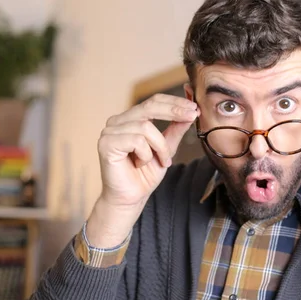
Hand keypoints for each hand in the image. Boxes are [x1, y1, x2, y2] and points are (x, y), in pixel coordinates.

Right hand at [88, 94, 198, 246]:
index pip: (153, 101)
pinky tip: (141, 164)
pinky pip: (136, 140)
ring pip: (146, 127)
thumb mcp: (166, 148)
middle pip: (149, 106)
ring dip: (160, 147)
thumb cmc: (145, 175)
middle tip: (192, 116)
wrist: (131, 198)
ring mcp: (110, 131)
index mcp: (130, 119)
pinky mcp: (106, 143)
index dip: (174, 102)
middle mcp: (118, 121)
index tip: (194, 107)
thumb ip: (175, 129)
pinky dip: (146, 154)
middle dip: (174, 111)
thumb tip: (191, 110)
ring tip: (161, 161)